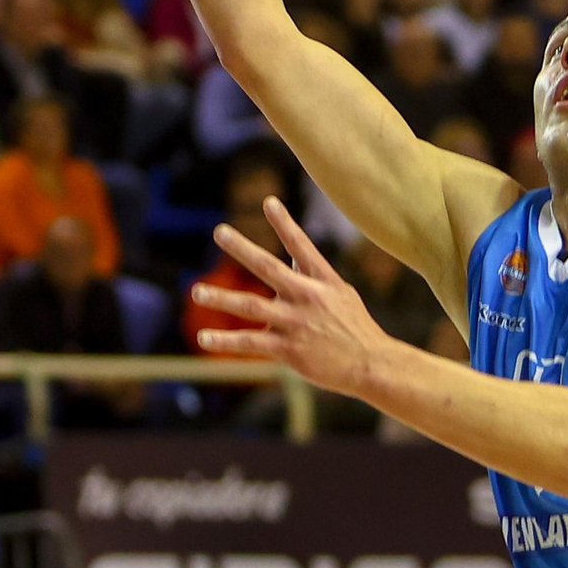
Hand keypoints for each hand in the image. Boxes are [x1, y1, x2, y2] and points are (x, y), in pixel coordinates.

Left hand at [191, 197, 388, 400]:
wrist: (370, 365)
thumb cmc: (356, 328)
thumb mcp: (341, 295)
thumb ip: (314, 276)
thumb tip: (294, 256)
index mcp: (323, 281)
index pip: (301, 246)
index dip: (285, 223)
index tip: (268, 202)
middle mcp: (307, 297)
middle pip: (268, 267)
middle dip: (242, 248)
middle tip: (220, 231)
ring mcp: (296, 322)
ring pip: (251, 305)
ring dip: (221, 297)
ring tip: (197, 291)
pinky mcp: (289, 349)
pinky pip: (250, 342)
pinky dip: (225, 341)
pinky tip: (204, 339)